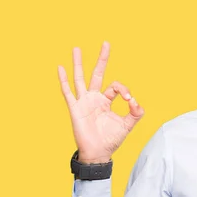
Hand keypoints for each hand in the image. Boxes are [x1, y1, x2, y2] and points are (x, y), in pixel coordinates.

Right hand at [58, 41, 144, 163]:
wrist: (98, 153)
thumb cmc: (111, 140)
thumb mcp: (127, 125)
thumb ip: (136, 113)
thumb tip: (136, 101)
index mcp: (106, 100)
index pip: (115, 86)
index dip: (124, 89)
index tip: (129, 100)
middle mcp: (94, 98)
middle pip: (97, 74)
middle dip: (102, 59)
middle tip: (106, 43)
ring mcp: (83, 102)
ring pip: (80, 78)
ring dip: (78, 63)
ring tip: (76, 48)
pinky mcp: (75, 109)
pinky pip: (68, 92)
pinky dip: (63, 80)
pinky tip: (60, 67)